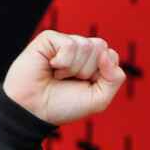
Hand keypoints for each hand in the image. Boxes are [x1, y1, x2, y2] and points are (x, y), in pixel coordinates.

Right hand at [2, 30, 125, 124]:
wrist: (34, 110)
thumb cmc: (64, 105)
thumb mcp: (99, 99)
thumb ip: (115, 78)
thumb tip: (108, 53)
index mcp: (94, 62)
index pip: (112, 55)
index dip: (102, 74)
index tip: (85, 85)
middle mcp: (80, 50)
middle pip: (101, 46)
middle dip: (88, 70)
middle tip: (70, 80)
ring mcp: (64, 43)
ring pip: (86, 45)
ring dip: (73, 68)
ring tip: (58, 75)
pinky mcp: (49, 39)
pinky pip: (70, 44)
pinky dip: (63, 62)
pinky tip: (51, 67)